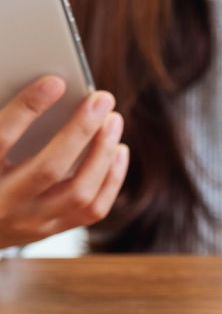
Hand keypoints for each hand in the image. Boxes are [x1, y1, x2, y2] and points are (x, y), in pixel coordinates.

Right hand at [0, 76, 129, 248]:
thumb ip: (4, 124)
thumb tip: (48, 87)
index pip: (0, 140)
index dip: (27, 109)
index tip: (55, 82)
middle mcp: (1, 205)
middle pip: (48, 169)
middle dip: (81, 130)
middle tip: (102, 98)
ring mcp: (28, 224)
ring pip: (79, 193)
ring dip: (102, 153)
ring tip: (113, 121)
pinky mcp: (49, 231)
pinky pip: (92, 209)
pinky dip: (111, 177)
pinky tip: (118, 150)